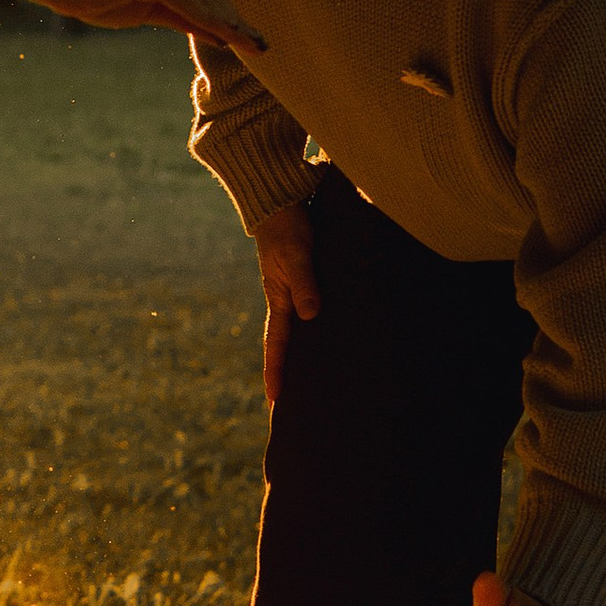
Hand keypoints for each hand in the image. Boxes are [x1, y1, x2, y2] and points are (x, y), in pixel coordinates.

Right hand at [0, 0, 264, 51]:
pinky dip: (209, 21)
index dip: (228, 12)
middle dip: (234, 20)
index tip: (251, 36)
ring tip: (254, 45)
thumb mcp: (148, 6)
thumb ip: (184, 15)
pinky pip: (186, 2)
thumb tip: (221, 31)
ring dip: (229, 24)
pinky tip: (230, 36)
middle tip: (262, 45)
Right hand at [251, 197, 318, 404]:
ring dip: (304, 354)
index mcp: (279, 299)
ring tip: (315, 380)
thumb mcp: (296, 255)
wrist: (280, 201)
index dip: (276, 371)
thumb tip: (310, 315)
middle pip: (287, 344)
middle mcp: (286, 300)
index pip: (277, 344)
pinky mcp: (307, 280)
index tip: (275, 400)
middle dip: (288, 373)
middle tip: (290, 404)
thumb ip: (304, 283)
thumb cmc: (287, 227)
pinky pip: (312, 311)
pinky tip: (330, 338)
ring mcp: (295, 291)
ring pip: (300, 330)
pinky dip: (317, 330)